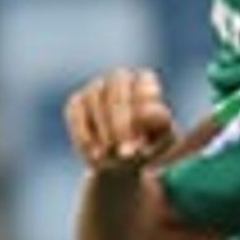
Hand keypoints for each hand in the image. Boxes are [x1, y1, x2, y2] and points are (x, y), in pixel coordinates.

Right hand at [64, 68, 179, 173]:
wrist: (124, 160)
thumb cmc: (149, 145)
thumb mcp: (163, 138)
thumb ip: (160, 124)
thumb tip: (144, 113)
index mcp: (145, 81)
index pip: (143, 86)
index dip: (142, 114)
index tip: (144, 141)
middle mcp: (119, 78)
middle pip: (117, 90)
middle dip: (121, 124)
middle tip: (126, 153)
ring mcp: (95, 88)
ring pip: (95, 101)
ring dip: (104, 133)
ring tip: (112, 160)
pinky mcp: (76, 103)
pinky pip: (76, 114)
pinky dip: (85, 136)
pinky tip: (95, 157)